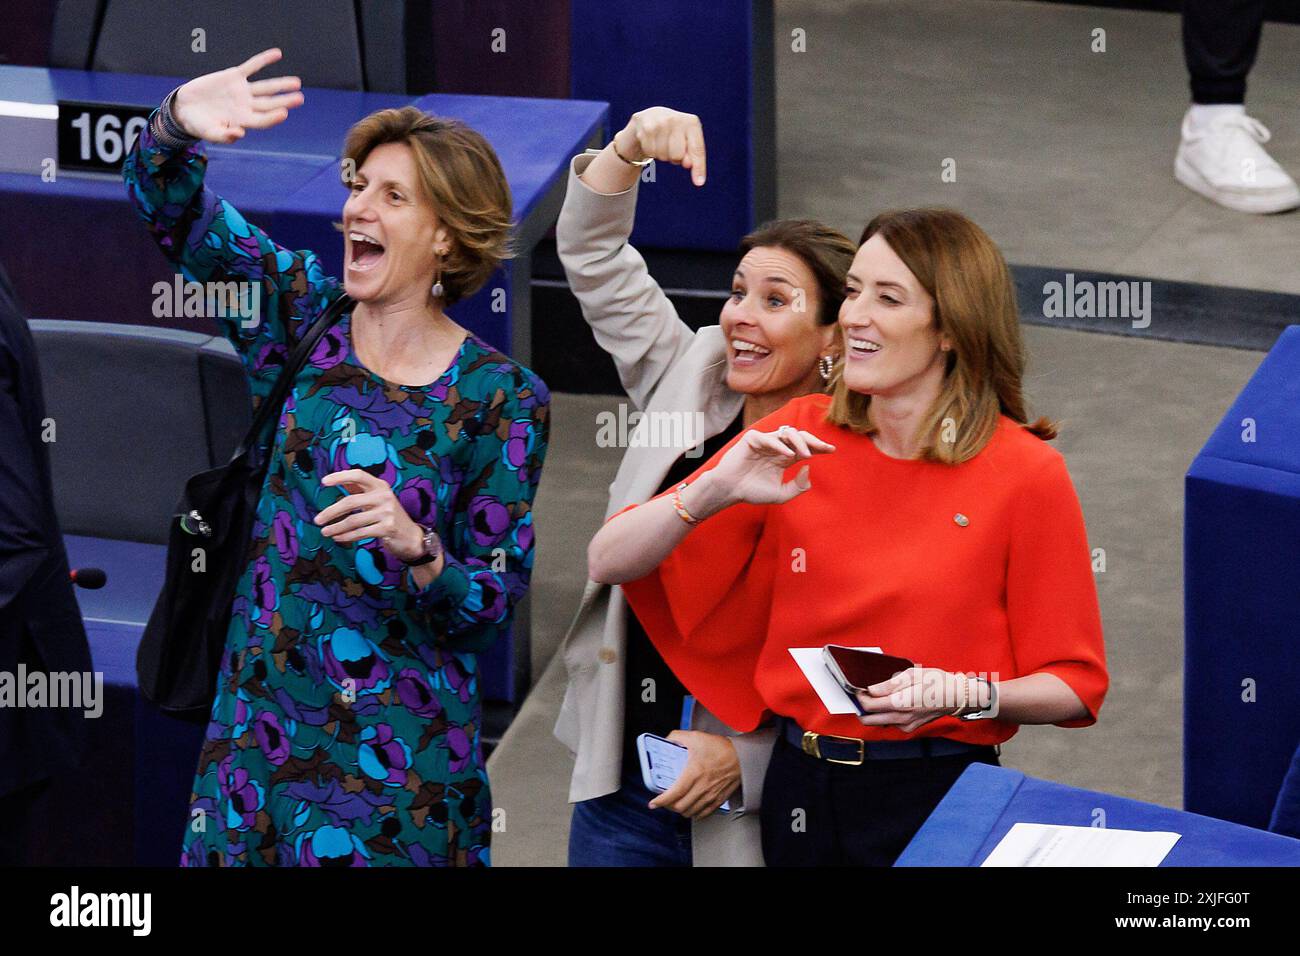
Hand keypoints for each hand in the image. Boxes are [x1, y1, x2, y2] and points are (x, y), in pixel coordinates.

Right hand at [172, 47, 303, 142]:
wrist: (186, 108)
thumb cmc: (199, 125)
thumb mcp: (209, 132)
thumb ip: (224, 135)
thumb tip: (240, 133)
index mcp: (244, 121)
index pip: (263, 120)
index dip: (273, 117)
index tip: (284, 113)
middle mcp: (247, 106)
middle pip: (270, 103)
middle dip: (284, 101)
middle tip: (299, 98)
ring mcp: (242, 91)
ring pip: (265, 87)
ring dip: (280, 84)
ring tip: (296, 83)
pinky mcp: (233, 76)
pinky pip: (251, 66)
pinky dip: (263, 60)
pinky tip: (277, 54)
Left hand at [315, 469, 423, 561]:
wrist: (411, 536)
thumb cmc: (389, 515)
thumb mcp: (377, 498)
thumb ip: (360, 489)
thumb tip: (339, 480)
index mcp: (380, 486)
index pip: (358, 475)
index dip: (340, 476)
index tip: (324, 481)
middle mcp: (384, 496)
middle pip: (351, 501)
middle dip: (331, 512)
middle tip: (318, 519)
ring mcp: (387, 512)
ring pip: (353, 520)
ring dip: (336, 527)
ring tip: (325, 531)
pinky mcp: (387, 528)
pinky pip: (360, 532)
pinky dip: (346, 536)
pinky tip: (338, 538)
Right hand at [615, 106, 706, 184]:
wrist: (649, 118)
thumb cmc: (674, 134)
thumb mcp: (687, 142)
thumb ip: (692, 155)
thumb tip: (688, 164)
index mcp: (692, 122)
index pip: (697, 149)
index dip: (698, 167)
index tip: (699, 183)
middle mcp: (676, 119)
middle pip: (678, 156)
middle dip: (675, 158)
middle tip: (671, 147)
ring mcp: (659, 122)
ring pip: (663, 155)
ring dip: (662, 155)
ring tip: (661, 142)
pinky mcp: (645, 128)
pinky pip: (650, 152)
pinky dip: (651, 152)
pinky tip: (652, 141)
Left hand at [648, 731, 740, 818]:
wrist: (741, 756)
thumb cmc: (720, 748)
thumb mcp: (696, 737)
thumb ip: (677, 737)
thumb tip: (666, 740)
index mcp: (694, 773)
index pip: (674, 793)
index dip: (661, 801)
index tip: (653, 803)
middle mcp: (702, 787)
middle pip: (680, 806)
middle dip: (668, 805)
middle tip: (664, 800)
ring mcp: (711, 795)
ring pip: (690, 812)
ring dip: (680, 810)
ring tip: (676, 803)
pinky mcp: (718, 799)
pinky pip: (704, 813)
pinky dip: (694, 813)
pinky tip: (691, 808)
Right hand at [690, 426, 835, 513]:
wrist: (730, 491)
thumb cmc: (752, 491)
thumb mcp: (781, 495)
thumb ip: (798, 486)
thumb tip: (808, 468)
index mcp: (784, 457)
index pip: (805, 447)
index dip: (819, 447)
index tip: (832, 450)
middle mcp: (777, 447)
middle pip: (800, 437)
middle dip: (814, 441)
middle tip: (824, 448)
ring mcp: (765, 441)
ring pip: (787, 433)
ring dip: (799, 442)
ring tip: (806, 455)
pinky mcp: (752, 439)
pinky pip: (769, 438)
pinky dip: (779, 445)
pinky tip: (788, 455)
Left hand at [855, 667, 969, 732]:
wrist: (958, 697)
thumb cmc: (938, 682)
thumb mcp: (913, 674)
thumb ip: (889, 684)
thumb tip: (871, 689)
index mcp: (901, 703)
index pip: (868, 706)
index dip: (859, 697)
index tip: (857, 689)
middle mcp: (902, 718)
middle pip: (868, 720)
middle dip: (860, 708)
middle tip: (860, 695)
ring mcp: (906, 725)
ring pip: (878, 722)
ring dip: (872, 712)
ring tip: (876, 696)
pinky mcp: (909, 727)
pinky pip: (890, 723)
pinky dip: (885, 714)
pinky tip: (891, 702)